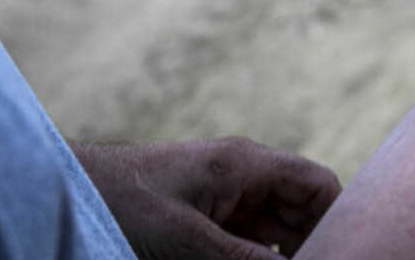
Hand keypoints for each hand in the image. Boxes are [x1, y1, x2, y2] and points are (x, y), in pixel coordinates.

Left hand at [73, 137, 340, 259]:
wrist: (74, 190)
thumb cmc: (125, 200)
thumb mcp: (188, 239)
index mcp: (247, 163)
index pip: (317, 183)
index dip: (337, 217)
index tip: (340, 254)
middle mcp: (245, 174)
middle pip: (302, 208)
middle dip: (311, 243)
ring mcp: (227, 194)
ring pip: (279, 226)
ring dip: (286, 254)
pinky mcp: (209, 214)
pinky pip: (250, 237)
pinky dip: (260, 256)